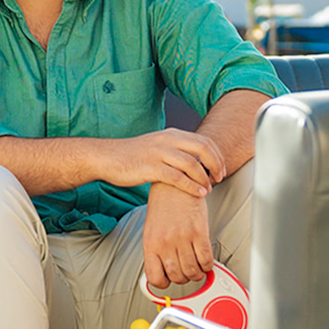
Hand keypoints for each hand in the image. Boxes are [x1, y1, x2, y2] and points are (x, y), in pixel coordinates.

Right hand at [102, 130, 226, 195]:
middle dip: (216, 165)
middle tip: (219, 179)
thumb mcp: (159, 146)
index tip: (222, 170)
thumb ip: (177, 150)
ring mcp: (159, 153)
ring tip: (208, 189)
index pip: (204, 141)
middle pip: (203, 149)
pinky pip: (177, 177)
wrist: (107, 157)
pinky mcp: (151, 167)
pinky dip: (192, 186)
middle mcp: (168, 140)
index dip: (218, 156)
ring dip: (204, 178)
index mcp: (172, 134)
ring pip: (192, 164)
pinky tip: (199, 193)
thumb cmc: (133, 156)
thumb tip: (197, 162)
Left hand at [142, 182, 212, 289]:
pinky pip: (206, 259)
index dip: (164, 284)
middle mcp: (165, 242)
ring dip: (197, 274)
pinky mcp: (198, 232)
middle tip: (187, 272)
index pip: (155, 278)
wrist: (176, 182)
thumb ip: (157, 249)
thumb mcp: (153, 228)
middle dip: (184, 278)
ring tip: (198, 268)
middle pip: (177, 277)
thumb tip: (163, 270)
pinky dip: (208, 265)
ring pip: (193, 271)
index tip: (169, 281)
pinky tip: (206, 261)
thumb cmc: (164, 204)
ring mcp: (182, 238)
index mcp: (150, 243)